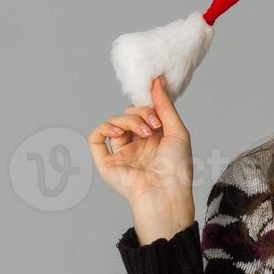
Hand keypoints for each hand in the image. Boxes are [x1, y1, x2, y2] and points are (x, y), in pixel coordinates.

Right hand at [87, 74, 195, 238]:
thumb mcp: (177, 131)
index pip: (144, 111)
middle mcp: (136, 145)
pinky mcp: (106, 162)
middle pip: (128, 114)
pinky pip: (96, 138)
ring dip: (128, 119)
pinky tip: (118, 130)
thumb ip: (165, 105)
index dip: (149, 106)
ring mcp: (120, 154)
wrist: (167, 193)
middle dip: (140, 113)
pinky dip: (104, 127)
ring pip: (114, 123)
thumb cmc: (177, 169)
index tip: (159, 112)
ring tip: (144, 131)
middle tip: (153, 125)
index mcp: (154, 139)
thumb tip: (157, 80)